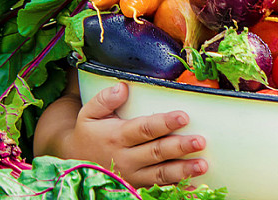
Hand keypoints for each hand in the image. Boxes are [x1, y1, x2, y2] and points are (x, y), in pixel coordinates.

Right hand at [65, 82, 207, 187]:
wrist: (75, 162)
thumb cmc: (89, 133)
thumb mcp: (89, 113)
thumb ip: (105, 99)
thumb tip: (123, 87)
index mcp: (117, 136)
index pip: (144, 129)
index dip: (164, 123)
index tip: (183, 116)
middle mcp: (126, 158)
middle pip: (157, 152)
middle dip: (179, 147)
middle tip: (200, 141)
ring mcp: (133, 176)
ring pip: (161, 174)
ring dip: (183, 170)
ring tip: (202, 165)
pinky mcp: (137, 186)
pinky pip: (159, 190)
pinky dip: (177, 189)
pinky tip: (194, 186)